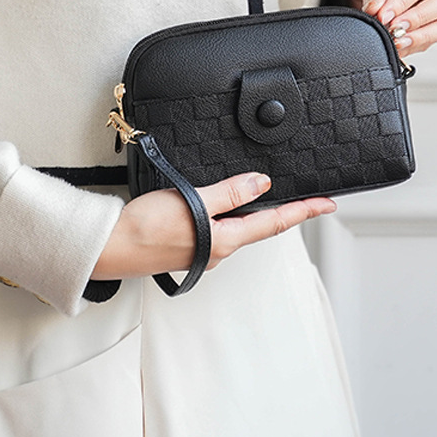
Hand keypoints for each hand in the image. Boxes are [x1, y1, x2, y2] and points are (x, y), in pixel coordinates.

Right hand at [91, 173, 335, 280]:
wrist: (109, 248)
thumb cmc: (144, 228)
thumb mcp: (191, 202)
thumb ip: (228, 193)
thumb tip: (261, 184)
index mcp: (225, 241)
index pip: (274, 223)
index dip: (303, 212)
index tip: (326, 205)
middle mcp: (218, 251)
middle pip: (259, 227)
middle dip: (283, 212)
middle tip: (306, 199)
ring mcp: (202, 251)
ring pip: (237, 228)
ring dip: (253, 213)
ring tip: (266, 197)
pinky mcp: (186, 248)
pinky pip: (217, 229)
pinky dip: (228, 215)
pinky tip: (222, 205)